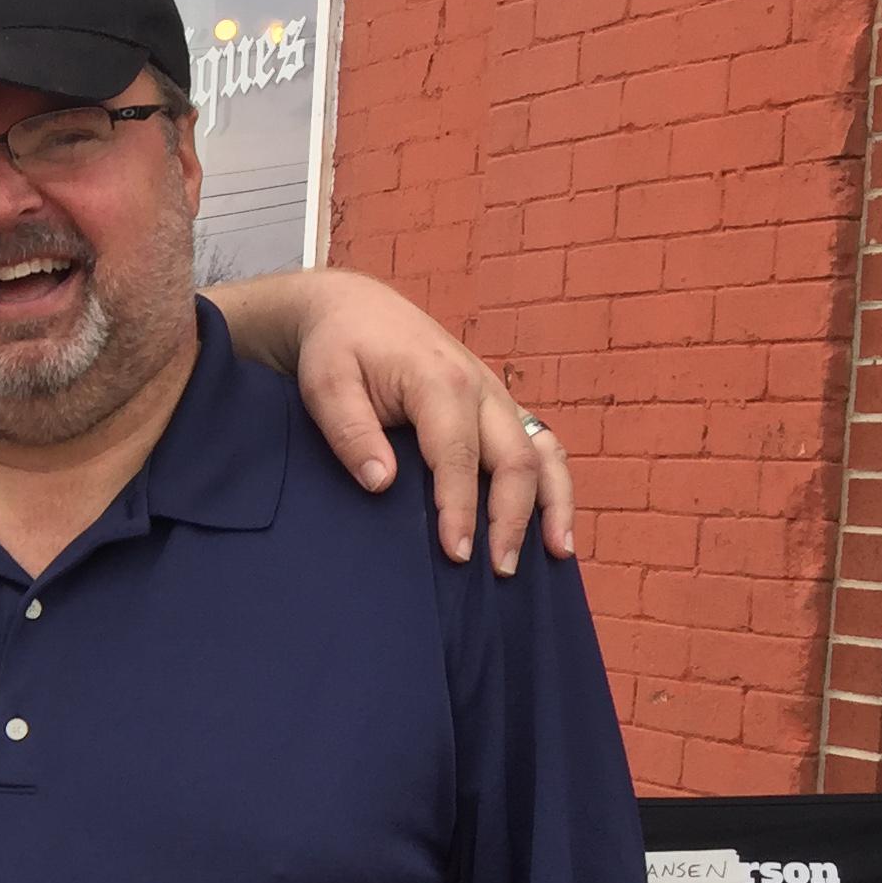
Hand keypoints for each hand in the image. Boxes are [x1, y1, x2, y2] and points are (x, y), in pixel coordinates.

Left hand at [284, 274, 575, 574]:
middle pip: (516, 460)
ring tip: (556, 553)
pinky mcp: (498, 407)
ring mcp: (496, 397)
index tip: (456, 554)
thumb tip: (381, 483)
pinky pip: (541, 446)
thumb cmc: (337, 350)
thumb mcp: (326, 386)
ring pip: (544, 452)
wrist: (354, 311)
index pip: (458, 457)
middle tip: (501, 571)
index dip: (460, 509)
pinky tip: (553, 527)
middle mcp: (482, 388)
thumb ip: (351, 433)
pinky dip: (553, 485)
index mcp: (440, 382)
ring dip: (553, 503)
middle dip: (513, 518)